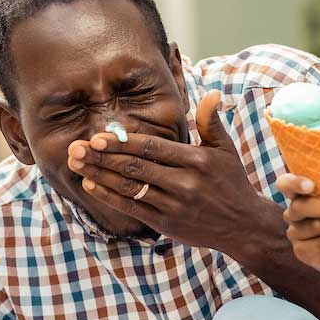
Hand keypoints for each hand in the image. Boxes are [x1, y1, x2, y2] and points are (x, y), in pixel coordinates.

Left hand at [67, 91, 271, 253]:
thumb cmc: (232, 182)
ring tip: (76, 163)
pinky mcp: (166, 223)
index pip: (152, 148)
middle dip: (102, 157)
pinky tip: (91, 185)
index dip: (123, 143)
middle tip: (75, 147)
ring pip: (129, 187)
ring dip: (98, 175)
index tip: (98, 137)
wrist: (243, 226)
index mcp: (196, 160)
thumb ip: (211, 121)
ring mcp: (173, 205)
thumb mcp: (225, 150)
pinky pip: (132, 208)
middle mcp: (184, 183)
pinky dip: (109, 197)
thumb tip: (212, 93)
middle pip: (135, 167)